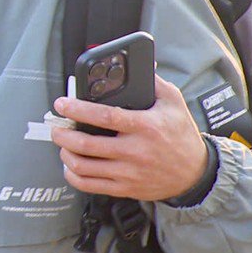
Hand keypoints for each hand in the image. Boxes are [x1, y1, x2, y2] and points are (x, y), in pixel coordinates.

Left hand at [51, 77, 211, 202]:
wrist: (195, 173)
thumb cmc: (182, 135)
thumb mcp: (173, 102)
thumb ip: (153, 82)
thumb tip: (139, 64)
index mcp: (145, 126)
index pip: (105, 117)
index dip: (78, 110)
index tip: (62, 104)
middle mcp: (135, 151)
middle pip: (87, 145)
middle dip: (63, 134)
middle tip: (56, 126)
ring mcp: (129, 172)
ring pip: (84, 167)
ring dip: (65, 154)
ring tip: (63, 144)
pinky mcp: (125, 188)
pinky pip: (90, 185)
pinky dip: (73, 175)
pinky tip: (70, 166)